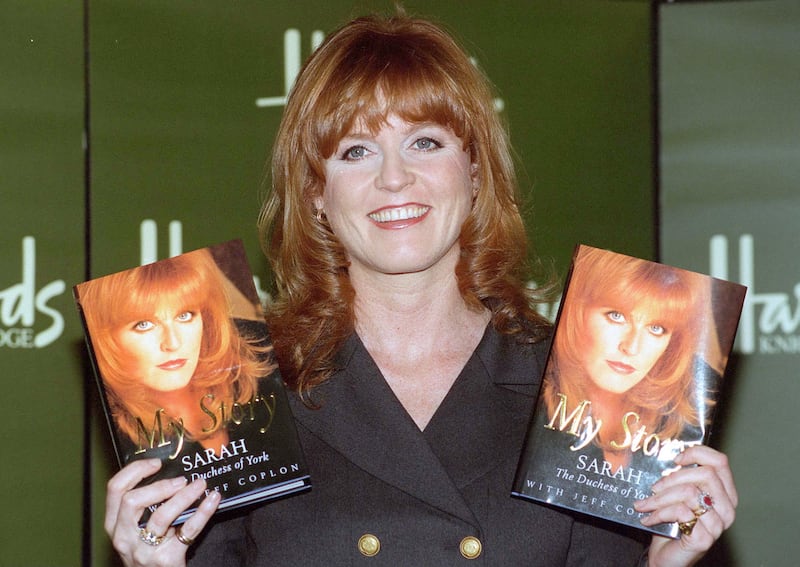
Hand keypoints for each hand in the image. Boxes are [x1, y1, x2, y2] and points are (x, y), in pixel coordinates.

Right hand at [105, 459, 220, 566]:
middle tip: (181, 480)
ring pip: (160, 516)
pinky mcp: (165, 560)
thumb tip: (171, 473)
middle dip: (159, 485)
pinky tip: (213, 500)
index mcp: (114, 524)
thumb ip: (145, 505)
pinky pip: (187, 531)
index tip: (156, 463)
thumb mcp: (137, 528)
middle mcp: (124, 537)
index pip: (115, 489)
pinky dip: (203, 512)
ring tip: (200, 485)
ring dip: (183, 497)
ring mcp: (143, 550)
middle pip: (132, 501)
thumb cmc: (150, 549)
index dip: (135, 470)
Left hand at [634, 445, 736, 566]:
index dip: (697, 453)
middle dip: (672, 478)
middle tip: (654, 487)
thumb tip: (665, 453)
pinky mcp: (705, 538)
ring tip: (645, 504)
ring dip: (660, 498)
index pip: (720, 462)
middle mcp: (727, 508)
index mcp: (724, 494)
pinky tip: (648, 518)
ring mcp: (718, 524)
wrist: (667, 557)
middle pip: (705, 474)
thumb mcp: (678, 495)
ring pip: (690, 493)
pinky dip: (659, 513)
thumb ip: (680, 478)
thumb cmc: (673, 524)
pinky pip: (681, 512)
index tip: (675, 459)